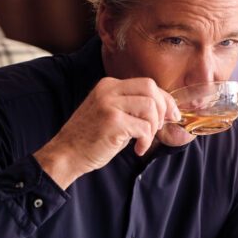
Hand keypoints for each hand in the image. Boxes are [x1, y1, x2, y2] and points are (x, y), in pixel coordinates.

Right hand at [34, 77, 180, 187]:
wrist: (66, 154)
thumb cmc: (91, 139)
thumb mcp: (110, 114)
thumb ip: (132, 108)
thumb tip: (165, 110)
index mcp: (109, 85)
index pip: (147, 84)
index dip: (165, 99)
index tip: (172, 115)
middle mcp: (109, 90)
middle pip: (151, 89)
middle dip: (163, 109)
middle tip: (160, 129)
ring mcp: (110, 104)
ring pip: (150, 107)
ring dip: (153, 127)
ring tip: (144, 140)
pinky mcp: (113, 122)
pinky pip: (144, 127)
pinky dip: (146, 141)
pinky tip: (137, 149)